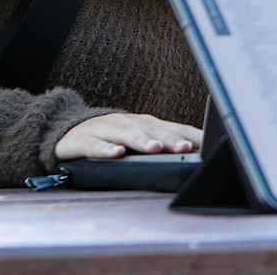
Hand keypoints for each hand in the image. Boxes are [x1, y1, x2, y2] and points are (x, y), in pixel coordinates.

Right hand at [54, 113, 202, 160]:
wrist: (69, 131)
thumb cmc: (112, 138)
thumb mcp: (140, 139)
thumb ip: (164, 144)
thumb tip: (196, 154)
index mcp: (147, 124)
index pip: (173, 129)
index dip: (190, 136)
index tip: (207, 145)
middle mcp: (129, 124)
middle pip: (153, 131)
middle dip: (171, 139)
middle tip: (186, 148)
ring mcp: (106, 130)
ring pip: (127, 134)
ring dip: (142, 141)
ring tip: (156, 149)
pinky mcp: (84, 141)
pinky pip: (96, 146)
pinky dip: (106, 150)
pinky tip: (117, 154)